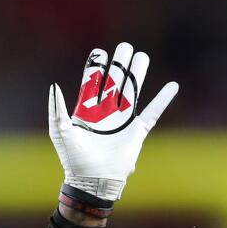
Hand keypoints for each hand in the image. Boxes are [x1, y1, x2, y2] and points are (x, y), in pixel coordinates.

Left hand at [49, 43, 178, 206]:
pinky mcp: (137, 132)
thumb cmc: (74, 159)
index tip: (101, 52)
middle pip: (115, 82)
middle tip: (125, 47)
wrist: (92, 180)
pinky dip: (162, 99)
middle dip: (120, 64)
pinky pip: (152, 112)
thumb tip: (55, 85)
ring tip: (142, 56)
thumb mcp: (61, 131)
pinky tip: (172, 86)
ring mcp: (122, 122)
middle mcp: (106, 113)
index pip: (93, 82)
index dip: (97, 67)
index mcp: (87, 110)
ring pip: (132, 92)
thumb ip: (57, 108)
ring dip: (137, 74)